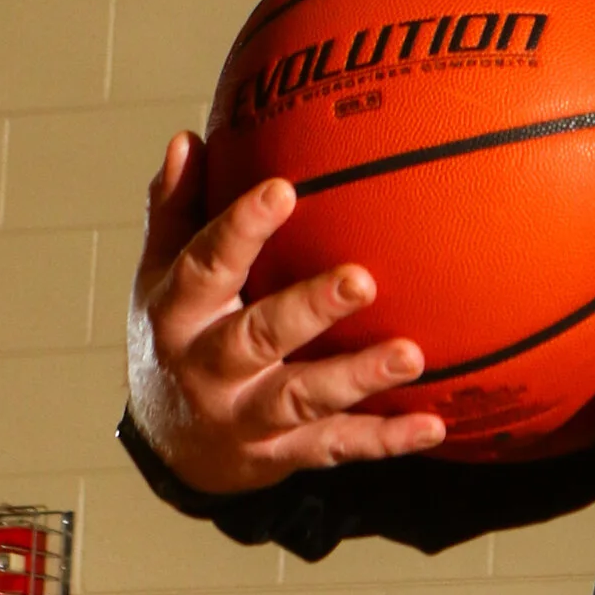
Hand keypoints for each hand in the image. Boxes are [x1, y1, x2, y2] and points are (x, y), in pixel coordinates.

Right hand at [126, 130, 446, 491]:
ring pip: (302, 399)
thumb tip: (188, 138)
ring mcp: (247, 418)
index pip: (205, 267)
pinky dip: (385, 440)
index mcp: (178, 315)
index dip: (241, 230)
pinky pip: (337, 448)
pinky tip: (434, 425)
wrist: (171, 446)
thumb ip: (177, 208)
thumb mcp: (160, 274)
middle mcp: (208, 369)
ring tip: (411, 355)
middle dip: (309, 311)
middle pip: (257, 338)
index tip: (283, 188)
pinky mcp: (283, 455)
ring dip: (358, 378)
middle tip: (362, 280)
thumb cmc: (179, 334)